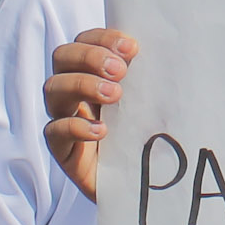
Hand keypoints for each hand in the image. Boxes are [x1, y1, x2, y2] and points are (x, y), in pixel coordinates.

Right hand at [42, 28, 138, 202]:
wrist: (142, 186)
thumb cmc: (148, 137)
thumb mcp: (151, 102)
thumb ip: (151, 78)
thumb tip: (171, 52)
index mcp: (93, 72)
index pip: (84, 41)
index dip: (103, 39)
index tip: (131, 48)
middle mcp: (74, 91)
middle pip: (62, 57)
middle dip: (89, 57)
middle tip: (120, 71)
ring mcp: (65, 118)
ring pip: (53, 88)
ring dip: (82, 84)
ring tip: (115, 96)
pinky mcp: (63, 150)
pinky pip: (54, 131)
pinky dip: (76, 126)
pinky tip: (102, 131)